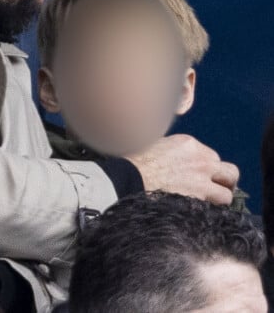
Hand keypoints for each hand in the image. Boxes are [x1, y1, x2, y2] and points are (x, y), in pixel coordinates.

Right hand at [125, 134, 239, 204]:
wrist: (129, 177)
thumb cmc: (135, 162)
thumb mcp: (156, 145)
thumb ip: (174, 152)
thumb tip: (177, 162)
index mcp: (189, 144)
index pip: (211, 157)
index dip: (207, 169)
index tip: (200, 176)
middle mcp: (201, 160)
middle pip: (229, 172)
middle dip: (224, 182)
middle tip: (215, 190)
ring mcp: (202, 181)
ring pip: (227, 194)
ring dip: (218, 200)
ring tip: (206, 205)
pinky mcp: (199, 199)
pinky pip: (216, 209)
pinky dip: (210, 213)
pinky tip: (200, 214)